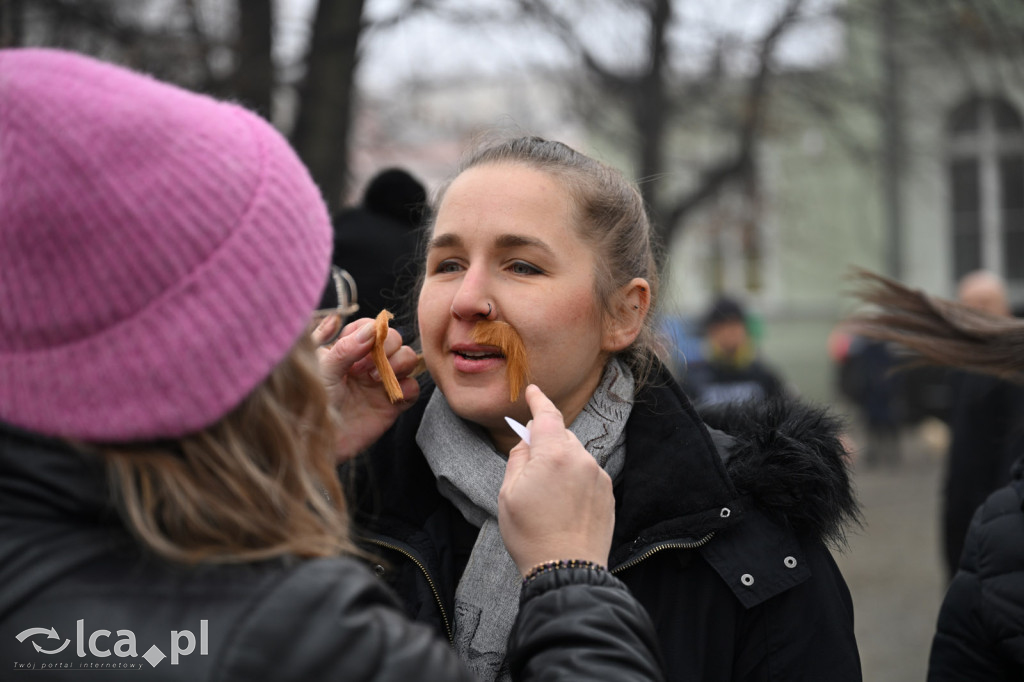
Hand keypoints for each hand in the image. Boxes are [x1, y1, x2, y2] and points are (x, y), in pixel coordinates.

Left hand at [316, 318, 419, 462]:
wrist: (316, 444)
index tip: (362, 347)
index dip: (372, 332)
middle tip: (366, 369)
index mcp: (346, 350)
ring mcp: (380, 383)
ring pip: (408, 358)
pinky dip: (408, 388)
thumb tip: (372, 331)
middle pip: (394, 339)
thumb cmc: (311, 405)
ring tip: (376, 381)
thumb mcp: (323, 371)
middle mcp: (366, 363)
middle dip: (387, 348)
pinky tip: (391, 395)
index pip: (370, 327)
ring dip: (399, 364)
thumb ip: (346, 348)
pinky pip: (413, 388)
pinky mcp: (392, 404)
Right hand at [498, 385, 613, 575]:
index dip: (539, 400)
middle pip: (561, 437)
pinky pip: (587, 474)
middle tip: (529, 464)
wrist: (567, 568)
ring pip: (575, 456)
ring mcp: (598, 476)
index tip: (533, 391)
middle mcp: (582, 459)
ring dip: (560, 464)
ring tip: (546, 496)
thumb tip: (528, 440)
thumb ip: (518, 458)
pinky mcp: (608, 494)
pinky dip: (574, 480)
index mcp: (554, 455)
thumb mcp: (508, 494)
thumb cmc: (531, 534)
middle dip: (546, 442)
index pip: (548, 415)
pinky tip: (562, 505)